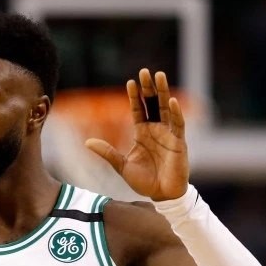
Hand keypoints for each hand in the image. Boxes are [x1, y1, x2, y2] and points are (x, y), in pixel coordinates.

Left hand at [84, 68, 189, 200]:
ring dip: (163, 92)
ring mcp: (168, 134)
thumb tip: (87, 142)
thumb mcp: (120, 165)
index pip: (138, 110)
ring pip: (166, 109)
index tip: (131, 81)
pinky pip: (178, 124)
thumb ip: (107, 152)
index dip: (135, 96)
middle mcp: (156, 130)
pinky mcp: (179, 142)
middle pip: (152, 104)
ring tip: (159, 76)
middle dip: (149, 88)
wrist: (161, 194)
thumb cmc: (143, 181)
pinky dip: (175, 112)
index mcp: (142, 133)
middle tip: (145, 71)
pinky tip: (171, 101)